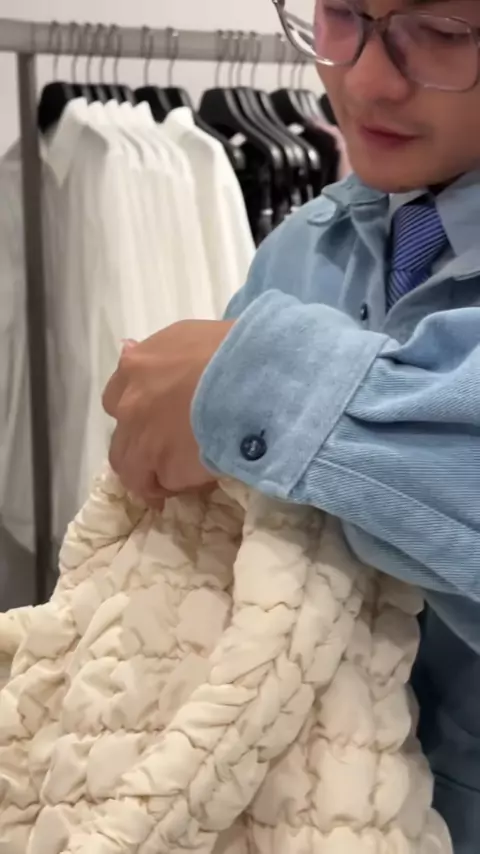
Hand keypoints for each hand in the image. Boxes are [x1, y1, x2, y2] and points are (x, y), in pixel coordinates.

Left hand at [102, 320, 233, 507]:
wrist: (255, 381)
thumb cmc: (232, 349)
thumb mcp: (189, 336)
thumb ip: (157, 354)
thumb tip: (128, 349)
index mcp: (136, 367)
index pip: (116, 397)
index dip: (136, 412)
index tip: (154, 419)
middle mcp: (130, 406)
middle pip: (120, 440)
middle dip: (139, 449)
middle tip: (165, 452)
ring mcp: (145, 441)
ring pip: (133, 471)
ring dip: (152, 476)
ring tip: (178, 478)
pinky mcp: (167, 470)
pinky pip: (168, 483)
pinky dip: (181, 484)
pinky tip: (200, 479)